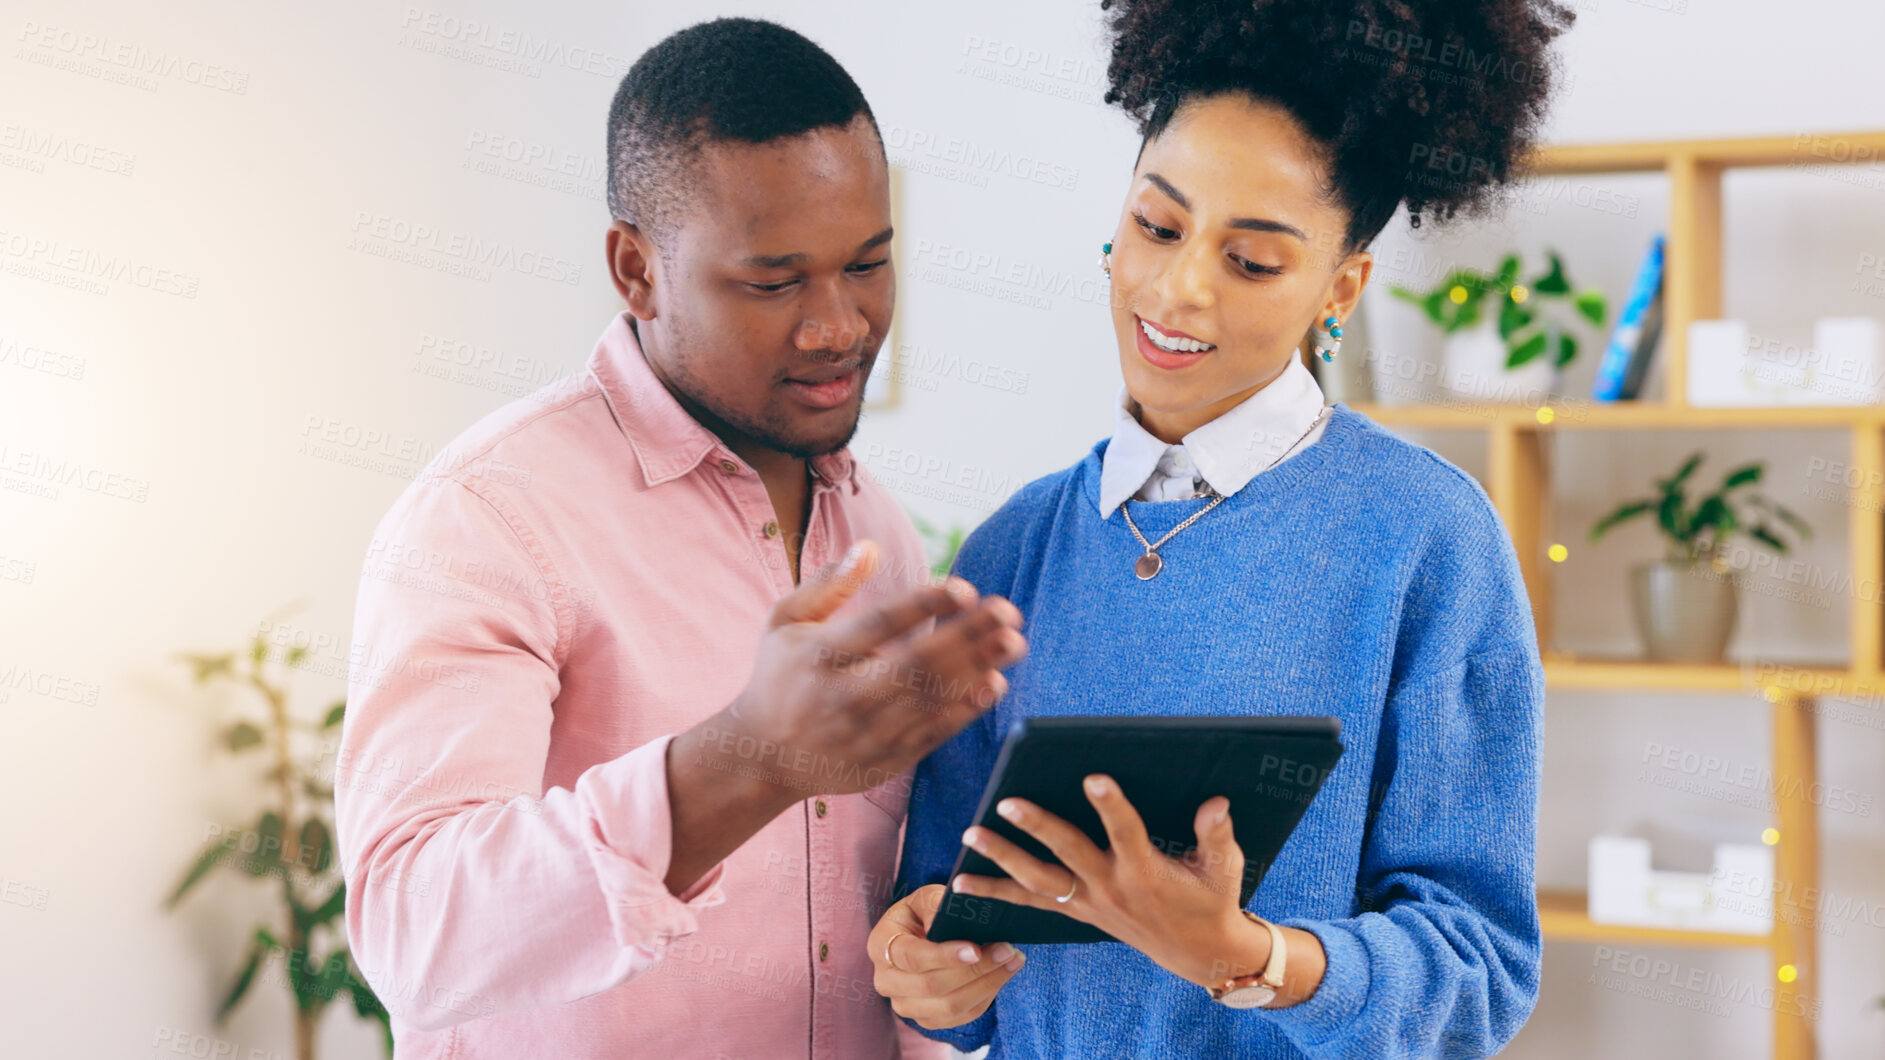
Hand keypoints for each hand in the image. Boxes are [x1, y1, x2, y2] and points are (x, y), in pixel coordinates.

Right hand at [696, 540, 1027, 797]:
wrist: (761, 759)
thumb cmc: (779, 677)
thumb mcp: (785, 621)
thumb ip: (828, 584)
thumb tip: (870, 547)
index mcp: (820, 656)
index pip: (880, 625)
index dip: (925, 604)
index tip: (963, 588)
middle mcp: (845, 696)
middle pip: (917, 664)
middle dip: (968, 636)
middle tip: (1008, 612)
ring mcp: (867, 734)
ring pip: (932, 699)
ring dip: (978, 668)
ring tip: (1013, 642)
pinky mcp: (884, 761)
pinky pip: (933, 734)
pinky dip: (966, 709)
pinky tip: (993, 683)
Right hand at [870, 884, 1024, 1029]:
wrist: (919, 936)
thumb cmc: (923, 913)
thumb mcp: (925, 898)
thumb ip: (935, 905)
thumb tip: (948, 921)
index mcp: (880, 946)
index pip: (912, 958)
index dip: (944, 956)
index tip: (975, 949)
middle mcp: (886, 981)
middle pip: (932, 987)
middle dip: (975, 970)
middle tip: (1007, 950)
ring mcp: (904, 1005)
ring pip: (949, 1007)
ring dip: (987, 985)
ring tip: (1013, 960)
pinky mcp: (926, 1020)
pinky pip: (960, 1017)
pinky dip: (986, 997)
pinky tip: (1002, 975)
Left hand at [950, 775, 1258, 989]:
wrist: (1197, 952)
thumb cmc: (1212, 899)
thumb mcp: (1225, 868)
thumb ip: (1217, 834)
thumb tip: (1216, 802)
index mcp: (1147, 871)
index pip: (1126, 832)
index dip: (1111, 806)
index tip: (1095, 776)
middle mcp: (1111, 887)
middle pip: (1067, 853)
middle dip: (1037, 827)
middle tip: (1007, 802)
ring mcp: (1089, 902)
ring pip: (1037, 881)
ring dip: (1001, 858)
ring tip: (970, 835)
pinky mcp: (1076, 911)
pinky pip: (1029, 903)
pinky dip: (995, 894)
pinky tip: (961, 884)